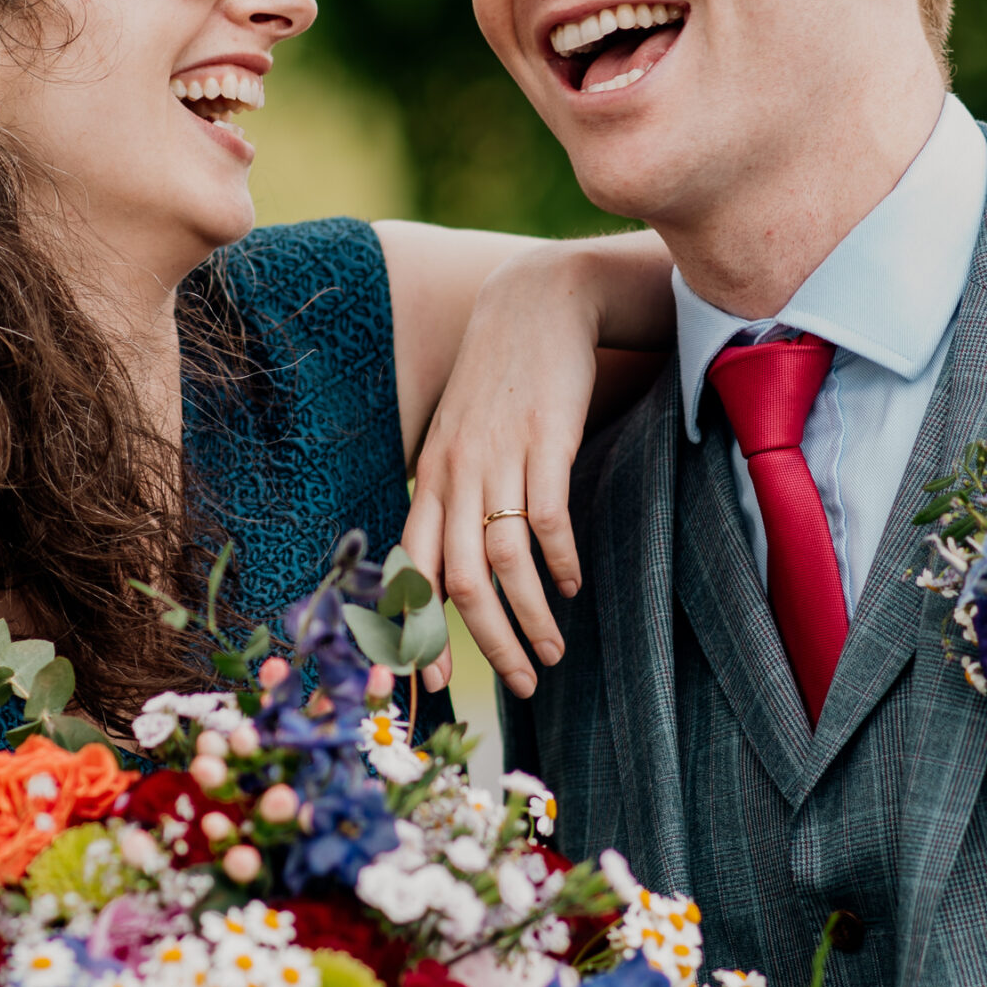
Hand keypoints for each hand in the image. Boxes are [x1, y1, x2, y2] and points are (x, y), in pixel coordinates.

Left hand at [403, 243, 605, 699]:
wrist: (535, 303)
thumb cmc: (501, 381)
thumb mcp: (463, 439)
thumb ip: (456, 496)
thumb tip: (458, 566)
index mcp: (430, 481)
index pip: (412, 572)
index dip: (416, 631)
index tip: (427, 683)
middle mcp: (454, 475)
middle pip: (459, 584)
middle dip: (487, 646)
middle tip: (521, 684)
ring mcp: (498, 459)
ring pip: (503, 563)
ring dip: (530, 619)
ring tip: (553, 651)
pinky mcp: (546, 442)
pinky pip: (547, 521)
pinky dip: (561, 563)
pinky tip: (574, 586)